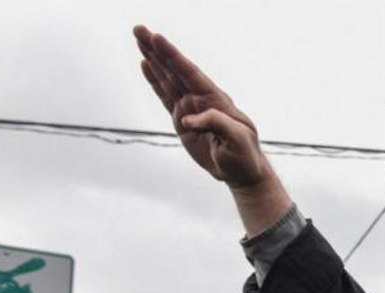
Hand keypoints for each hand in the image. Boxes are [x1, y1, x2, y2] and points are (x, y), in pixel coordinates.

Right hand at [133, 26, 290, 234]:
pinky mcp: (182, 119)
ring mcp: (191, 107)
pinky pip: (165, 95)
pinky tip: (146, 64)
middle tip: (139, 29)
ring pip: (168, 78)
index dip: (174, 57)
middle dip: (157, 49)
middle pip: (175, 70)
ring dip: (153, 59)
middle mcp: (202, 99)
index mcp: (216, 100)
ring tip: (139, 39)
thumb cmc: (244, 155)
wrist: (242, 171)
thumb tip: (188, 119)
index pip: (191, 74)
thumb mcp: (237, 139)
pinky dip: (154, 80)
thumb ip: (216, 124)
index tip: (158, 39)